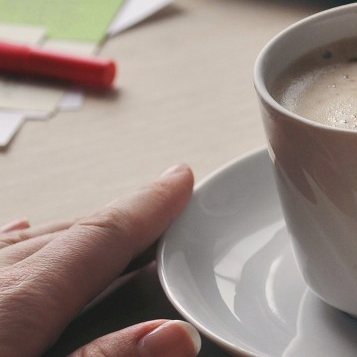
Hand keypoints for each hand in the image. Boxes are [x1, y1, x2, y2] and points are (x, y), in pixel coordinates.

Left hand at [0, 165, 199, 356]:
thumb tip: (177, 334)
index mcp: (17, 300)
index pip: (102, 236)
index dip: (149, 206)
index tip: (180, 180)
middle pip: (75, 232)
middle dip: (127, 220)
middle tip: (171, 212)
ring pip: (33, 238)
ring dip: (81, 231)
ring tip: (118, 229)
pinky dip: (23, 237)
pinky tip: (25, 227)